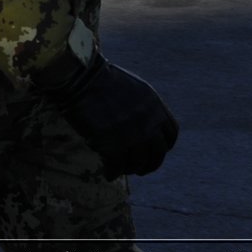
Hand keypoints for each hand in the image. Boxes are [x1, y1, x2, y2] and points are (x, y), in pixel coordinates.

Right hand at [36, 50, 177, 178]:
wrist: (81, 78)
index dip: (164, 146)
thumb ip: (143, 107)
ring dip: (130, 169)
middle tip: (139, 169)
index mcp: (154, 105)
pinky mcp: (112, 145)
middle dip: (150, 164)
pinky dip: (113, 173)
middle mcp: (147, 122)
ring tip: (121, 169)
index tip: (154, 152)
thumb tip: (143, 126)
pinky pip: (117, 167)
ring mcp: (131, 135)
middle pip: (158, 153)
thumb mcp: (134, 88)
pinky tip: (108, 173)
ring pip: (138, 163)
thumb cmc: (101, 79)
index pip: (170, 134)